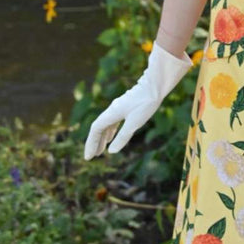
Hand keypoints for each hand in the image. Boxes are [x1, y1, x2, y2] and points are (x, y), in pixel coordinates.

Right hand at [83, 42, 192, 159]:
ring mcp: (118, 108)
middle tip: (91, 157)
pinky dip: (110, 132)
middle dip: (94, 142)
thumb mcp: (134, 123)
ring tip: (100, 151)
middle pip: (98, 128)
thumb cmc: (145, 103)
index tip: (88, 157)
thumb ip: (122, 137)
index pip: (96, 130)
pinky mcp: (125, 107)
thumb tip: (111, 151)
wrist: (155, 85)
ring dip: (101, 138)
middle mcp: (112, 110)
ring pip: (106, 125)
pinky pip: (113, 122)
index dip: (91, 143)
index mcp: (111, 113)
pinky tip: (110, 138)